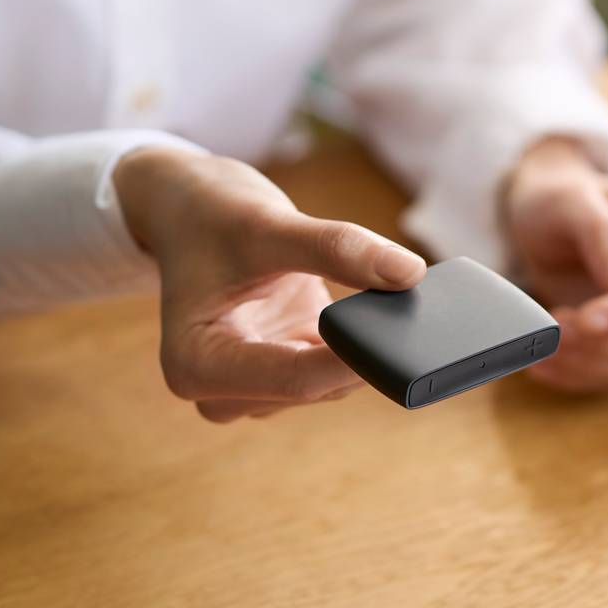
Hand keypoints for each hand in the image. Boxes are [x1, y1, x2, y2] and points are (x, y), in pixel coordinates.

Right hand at [114, 148, 424, 422]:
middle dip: (365, 353)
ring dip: (368, 347)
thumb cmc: (210, 217)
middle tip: (417, 312)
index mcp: (196, 366)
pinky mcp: (289, 373)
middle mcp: (223, 392)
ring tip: (395, 296)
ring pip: (335, 382)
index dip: (354, 360)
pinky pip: (340, 369)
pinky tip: (382, 305)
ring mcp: (259, 388)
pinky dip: (364, 341)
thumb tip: (409, 274)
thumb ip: (335, 248)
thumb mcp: (265, 223)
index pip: (294, 379)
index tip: (404, 335)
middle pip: (316, 387)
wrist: (190, 214)